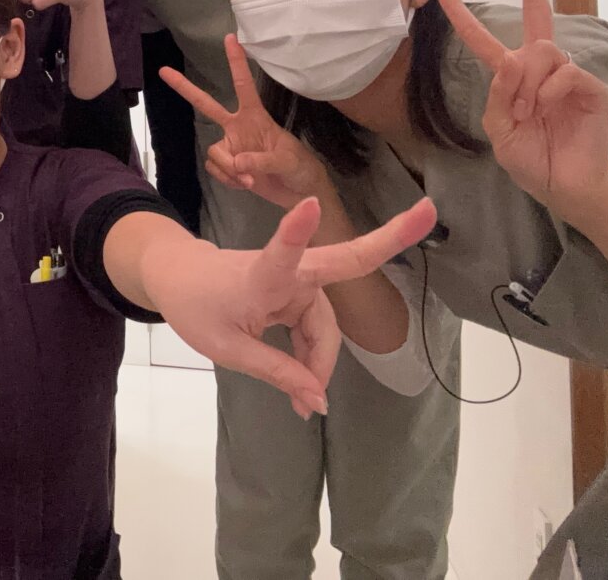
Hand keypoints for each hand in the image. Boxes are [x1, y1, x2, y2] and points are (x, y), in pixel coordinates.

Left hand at [152, 197, 437, 418]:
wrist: (178, 279)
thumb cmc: (195, 307)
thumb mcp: (227, 349)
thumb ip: (276, 371)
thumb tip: (320, 400)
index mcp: (261, 276)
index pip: (282, 253)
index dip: (295, 231)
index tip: (310, 203)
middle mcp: (287, 272)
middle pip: (344, 266)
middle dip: (389, 239)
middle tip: (429, 211)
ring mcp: (296, 279)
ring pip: (327, 325)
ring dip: (319, 361)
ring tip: (301, 404)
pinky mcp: (297, 290)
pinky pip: (317, 329)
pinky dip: (312, 357)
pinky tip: (304, 389)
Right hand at [160, 34, 335, 209]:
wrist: (298, 192)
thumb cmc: (299, 168)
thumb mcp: (287, 161)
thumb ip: (262, 160)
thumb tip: (237, 162)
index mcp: (256, 117)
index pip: (244, 85)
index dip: (236, 62)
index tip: (230, 38)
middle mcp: (238, 127)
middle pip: (206, 105)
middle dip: (185, 88)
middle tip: (164, 71)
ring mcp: (231, 146)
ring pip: (213, 152)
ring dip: (229, 169)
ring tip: (250, 179)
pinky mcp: (228, 166)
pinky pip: (215, 169)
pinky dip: (228, 180)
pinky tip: (244, 183)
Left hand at [434, 0, 607, 221]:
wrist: (560, 187)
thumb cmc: (529, 159)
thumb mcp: (499, 129)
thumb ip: (498, 95)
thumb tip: (509, 61)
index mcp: (512, 77)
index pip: (483, 39)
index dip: (462, 14)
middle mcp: (540, 70)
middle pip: (537, 14)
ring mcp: (567, 76)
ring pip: (542, 49)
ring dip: (527, 81)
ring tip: (528, 111)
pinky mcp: (591, 88)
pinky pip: (566, 71)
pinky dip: (549, 90)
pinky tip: (547, 109)